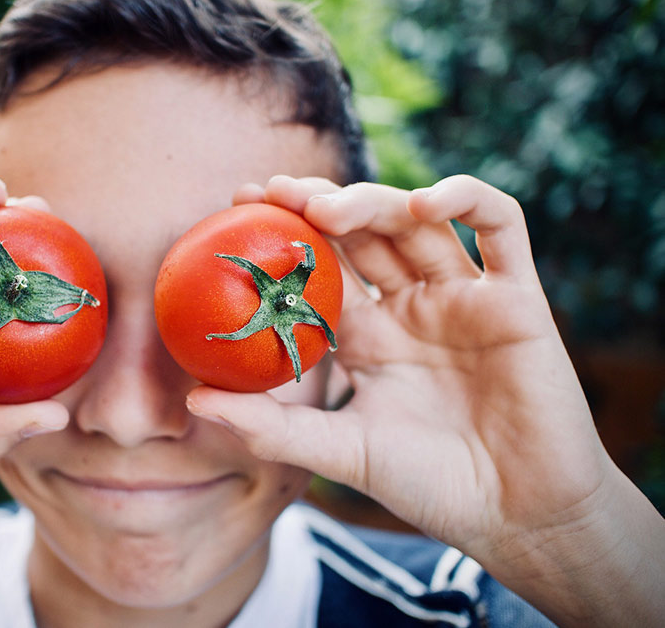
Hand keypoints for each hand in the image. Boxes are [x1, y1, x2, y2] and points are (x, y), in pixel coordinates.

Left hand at [187, 175, 663, 625]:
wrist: (519, 518)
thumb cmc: (430, 487)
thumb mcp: (340, 452)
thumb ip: (272, 427)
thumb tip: (193, 404)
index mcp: (371, 337)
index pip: (323, 268)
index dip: (285, 233)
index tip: (238, 208)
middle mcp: (414, 308)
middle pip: (365, 233)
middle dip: (319, 204)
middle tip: (273, 193)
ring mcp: (464, 298)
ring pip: (420, 222)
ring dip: (374, 201)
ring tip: (326, 208)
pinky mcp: (518, 297)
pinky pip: (501, 227)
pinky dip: (467, 200)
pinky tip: (424, 204)